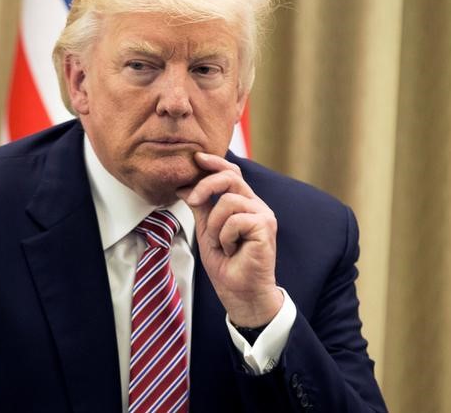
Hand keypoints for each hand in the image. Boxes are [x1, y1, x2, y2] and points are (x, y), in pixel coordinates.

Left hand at [177, 152, 282, 327]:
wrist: (240, 292)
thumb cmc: (226, 264)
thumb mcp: (207, 230)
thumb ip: (201, 207)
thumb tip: (185, 187)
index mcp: (244, 203)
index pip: (232, 173)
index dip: (215, 163)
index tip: (196, 158)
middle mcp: (256, 205)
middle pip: (231, 177)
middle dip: (206, 184)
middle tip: (191, 199)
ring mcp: (263, 215)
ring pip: (229, 201)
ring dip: (215, 225)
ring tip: (221, 244)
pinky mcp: (265, 227)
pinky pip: (235, 220)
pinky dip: (225, 236)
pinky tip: (232, 250)